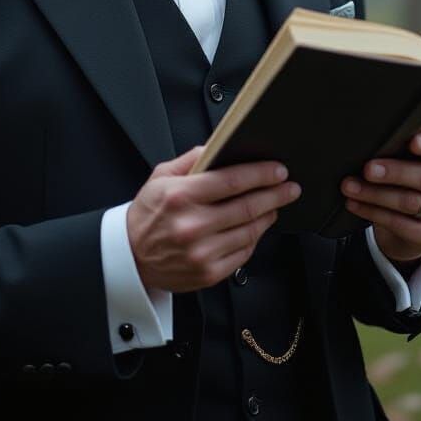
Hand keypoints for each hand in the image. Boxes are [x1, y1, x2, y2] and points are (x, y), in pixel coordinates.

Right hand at [126, 145, 301, 293]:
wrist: (130, 257)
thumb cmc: (147, 215)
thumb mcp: (160, 177)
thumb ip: (190, 160)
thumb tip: (217, 147)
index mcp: (181, 196)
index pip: (232, 180)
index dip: (261, 174)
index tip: (278, 170)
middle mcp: (192, 225)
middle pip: (247, 206)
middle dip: (275, 194)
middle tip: (290, 187)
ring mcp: (202, 252)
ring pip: (250, 231)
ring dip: (268, 216)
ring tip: (275, 205)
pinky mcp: (208, 273)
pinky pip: (243, 253)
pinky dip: (254, 238)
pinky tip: (256, 227)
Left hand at [340, 131, 420, 263]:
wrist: (414, 222)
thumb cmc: (408, 180)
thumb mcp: (411, 163)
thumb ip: (401, 152)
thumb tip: (370, 144)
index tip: (412, 142)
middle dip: (393, 172)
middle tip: (367, 169)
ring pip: (409, 202)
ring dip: (374, 194)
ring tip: (350, 187)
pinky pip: (400, 224)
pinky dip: (373, 212)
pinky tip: (355, 204)